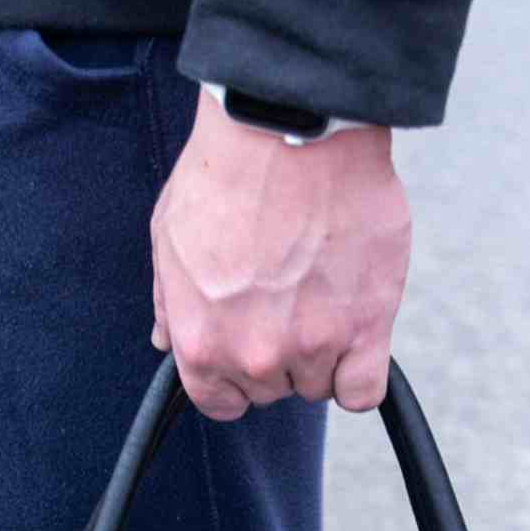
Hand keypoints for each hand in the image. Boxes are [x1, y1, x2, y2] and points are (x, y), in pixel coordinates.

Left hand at [150, 88, 411, 419]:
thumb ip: (168, 300)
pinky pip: (363, 392)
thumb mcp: (169, 235)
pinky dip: (360, 373)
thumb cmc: (227, 172)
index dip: (234, 377)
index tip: (248, 346)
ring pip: (319, 384)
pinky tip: (356, 337)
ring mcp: (311, 347)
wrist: (292, 129)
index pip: (219, 401)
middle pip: (273, 389)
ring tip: (322, 290)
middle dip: (279, 351)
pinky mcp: (365, 330)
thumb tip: (165, 340)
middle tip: (289, 294)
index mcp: (201, 342)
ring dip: (323, 351)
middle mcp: (254, 356)